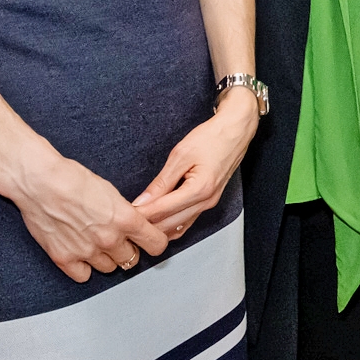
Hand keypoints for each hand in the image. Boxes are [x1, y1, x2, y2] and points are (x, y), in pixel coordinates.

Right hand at [1, 142, 169, 281]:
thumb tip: (135, 225)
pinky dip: (83, 268)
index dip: (154, 242)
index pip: (157, 245)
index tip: (149, 240)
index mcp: (126, 219)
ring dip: (106, 258)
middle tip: (117, 238)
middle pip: (131, 259)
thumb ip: (126, 213)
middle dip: (127, 249)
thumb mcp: (111, 192)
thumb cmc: (73, 179)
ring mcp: (86, 251)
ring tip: (95, 242)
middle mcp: (109, 239)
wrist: (40, 181)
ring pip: (109, 268)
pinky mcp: (64, 258)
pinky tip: (80, 253)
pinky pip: (83, 276)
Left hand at [134, 87, 259, 236]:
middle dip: (146, 226)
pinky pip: (188, 221)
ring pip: (179, 227)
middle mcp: (206, 201)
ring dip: (158, 229)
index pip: (162, 211)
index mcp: (199, 189)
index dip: (140, 215)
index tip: (123, 215)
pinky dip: (172, 225)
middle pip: (170, 224)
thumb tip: (142, 201)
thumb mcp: (181, 155)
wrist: (236, 130)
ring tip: (138, 225)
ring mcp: (210, 203)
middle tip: (125, 223)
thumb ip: (161, 182)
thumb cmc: (212, 137)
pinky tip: (159, 223)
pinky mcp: (210, 200)